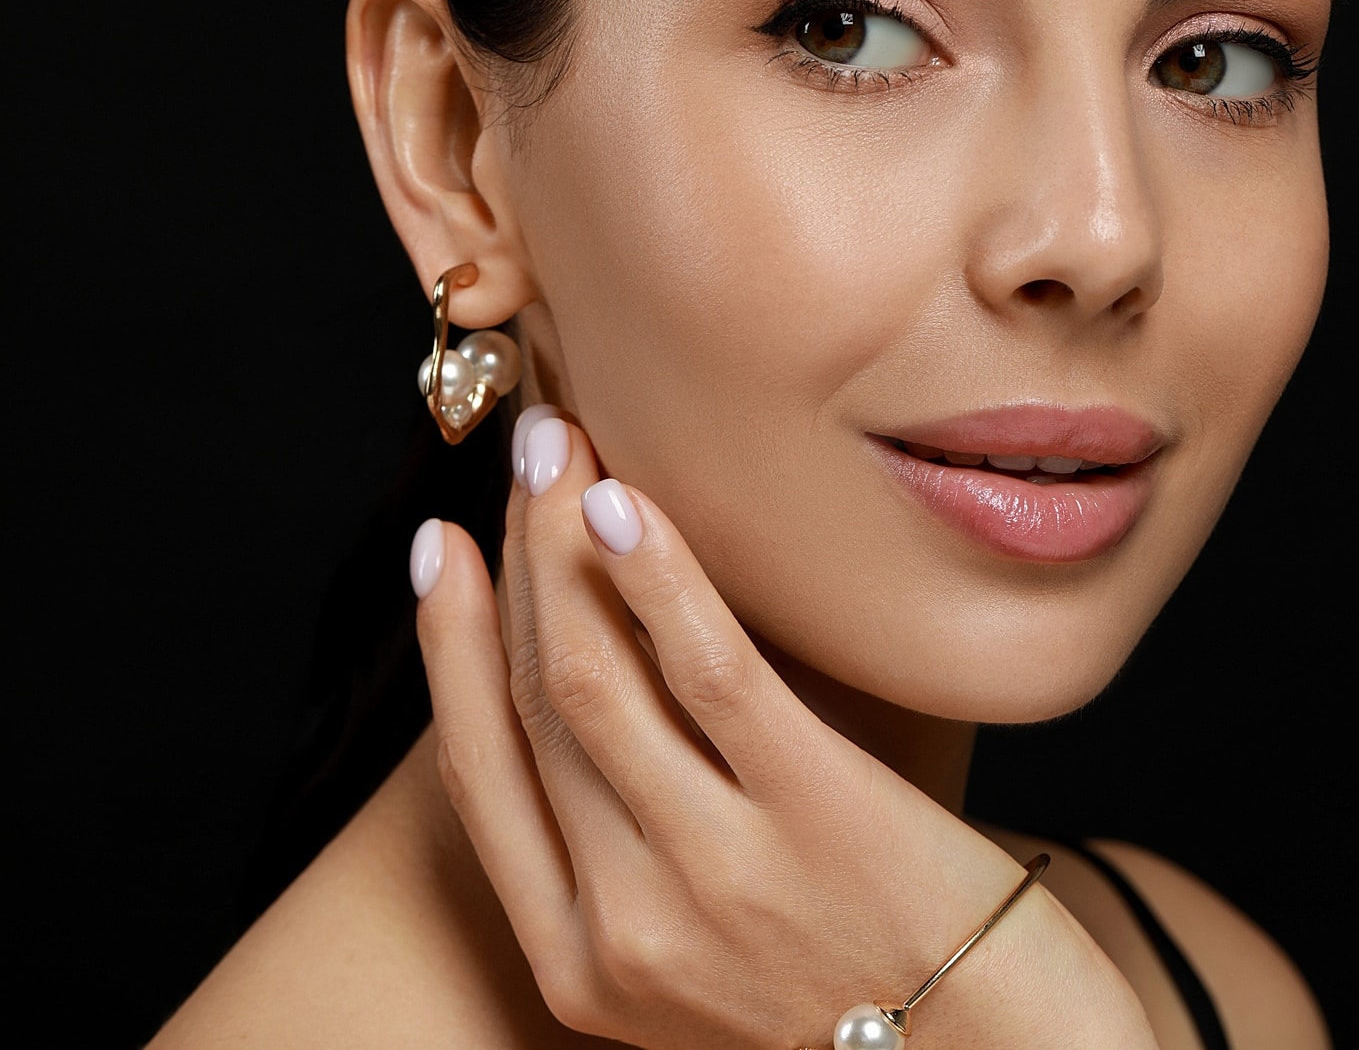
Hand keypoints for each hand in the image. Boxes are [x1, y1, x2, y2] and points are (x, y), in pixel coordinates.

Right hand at [413, 413, 1152, 1048]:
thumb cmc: (845, 984)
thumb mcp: (698, 959)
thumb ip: (629, 857)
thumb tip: (591, 684)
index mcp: (579, 967)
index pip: (480, 775)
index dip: (448, 648)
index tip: (440, 549)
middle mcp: (626, 926)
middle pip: (535, 701)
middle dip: (517, 556)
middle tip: (527, 453)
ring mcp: (717, 875)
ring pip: (593, 678)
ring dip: (563, 543)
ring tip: (563, 446)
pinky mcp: (819, 816)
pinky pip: (709, 673)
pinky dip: (657, 581)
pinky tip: (628, 505)